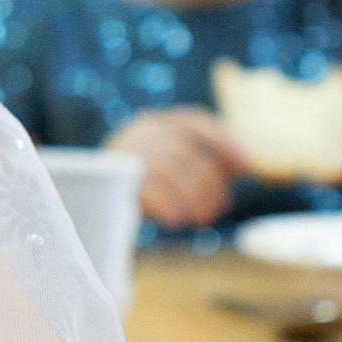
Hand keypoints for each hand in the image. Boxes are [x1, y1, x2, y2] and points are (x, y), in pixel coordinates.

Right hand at [104, 107, 241, 232]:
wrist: (95, 204)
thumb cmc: (146, 190)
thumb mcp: (177, 172)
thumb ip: (206, 165)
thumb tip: (244, 166)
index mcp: (156, 122)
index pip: (194, 122)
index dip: (223, 142)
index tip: (245, 166)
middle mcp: (138, 131)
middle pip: (183, 149)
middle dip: (208, 181)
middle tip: (219, 207)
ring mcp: (123, 151)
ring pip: (168, 167)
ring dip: (192, 196)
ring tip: (203, 217)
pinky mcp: (111, 176)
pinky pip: (147, 187)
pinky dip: (168, 204)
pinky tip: (176, 219)